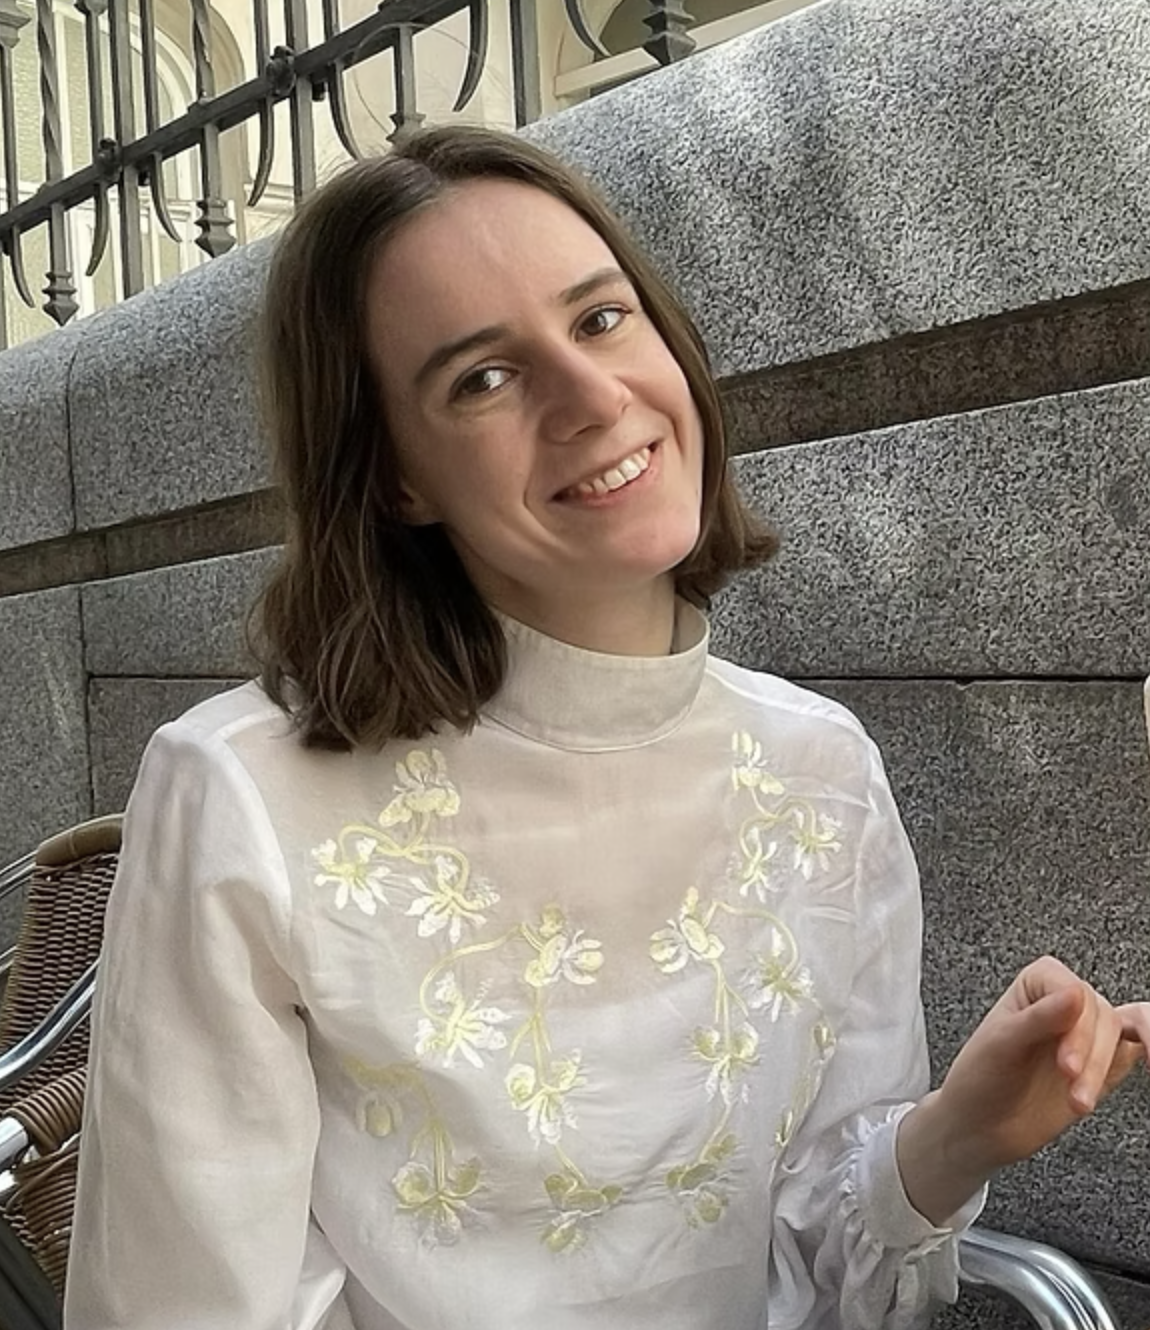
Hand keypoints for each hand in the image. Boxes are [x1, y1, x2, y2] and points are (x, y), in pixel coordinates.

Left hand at [897, 956, 1149, 1224]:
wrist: (982, 1126)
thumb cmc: (981, 1078)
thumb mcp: (1001, 1046)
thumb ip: (1039, 1019)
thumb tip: (1076, 993)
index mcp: (1039, 983)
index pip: (1075, 992)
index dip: (1078, 1030)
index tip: (1067, 1065)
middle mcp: (1067, 1001)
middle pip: (1104, 1016)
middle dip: (1092, 1059)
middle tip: (1074, 1097)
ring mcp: (1089, 1033)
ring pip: (1124, 1032)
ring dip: (1107, 1069)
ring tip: (1081, 1104)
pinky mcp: (1106, 1063)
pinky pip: (1135, 1049)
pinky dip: (1148, 1052)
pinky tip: (1149, 1063)